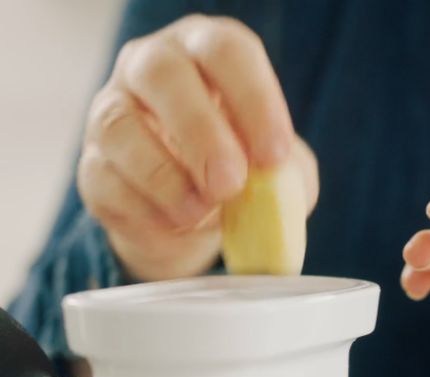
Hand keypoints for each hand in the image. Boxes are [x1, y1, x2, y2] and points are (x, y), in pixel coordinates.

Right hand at [78, 15, 318, 281]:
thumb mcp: (277, 168)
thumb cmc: (242, 169)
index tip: (273, 156)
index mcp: (207, 53)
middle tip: (230, 183)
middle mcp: (152, 67)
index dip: (253, 100)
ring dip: (165, 177)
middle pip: (163, 73)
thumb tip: (277, 186)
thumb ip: (287, 173)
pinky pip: (105, 179)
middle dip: (200, 132)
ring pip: (120, 126)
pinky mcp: (93, 164)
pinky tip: (177, 224)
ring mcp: (113, 111)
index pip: (225, 51)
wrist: (194, 215)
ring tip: (202, 213)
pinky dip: (145, 208)